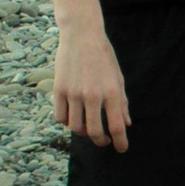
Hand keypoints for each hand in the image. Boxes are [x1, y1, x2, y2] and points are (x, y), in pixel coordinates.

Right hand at [52, 26, 128, 151]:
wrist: (81, 36)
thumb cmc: (103, 57)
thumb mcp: (118, 78)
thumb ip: (121, 102)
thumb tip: (125, 124)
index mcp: (111, 92)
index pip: (117, 126)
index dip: (120, 141)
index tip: (122, 149)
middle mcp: (92, 95)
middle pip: (95, 132)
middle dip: (101, 141)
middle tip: (104, 142)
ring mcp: (73, 93)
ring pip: (75, 127)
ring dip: (84, 133)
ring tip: (89, 129)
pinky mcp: (59, 90)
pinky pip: (61, 116)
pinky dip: (67, 122)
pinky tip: (74, 117)